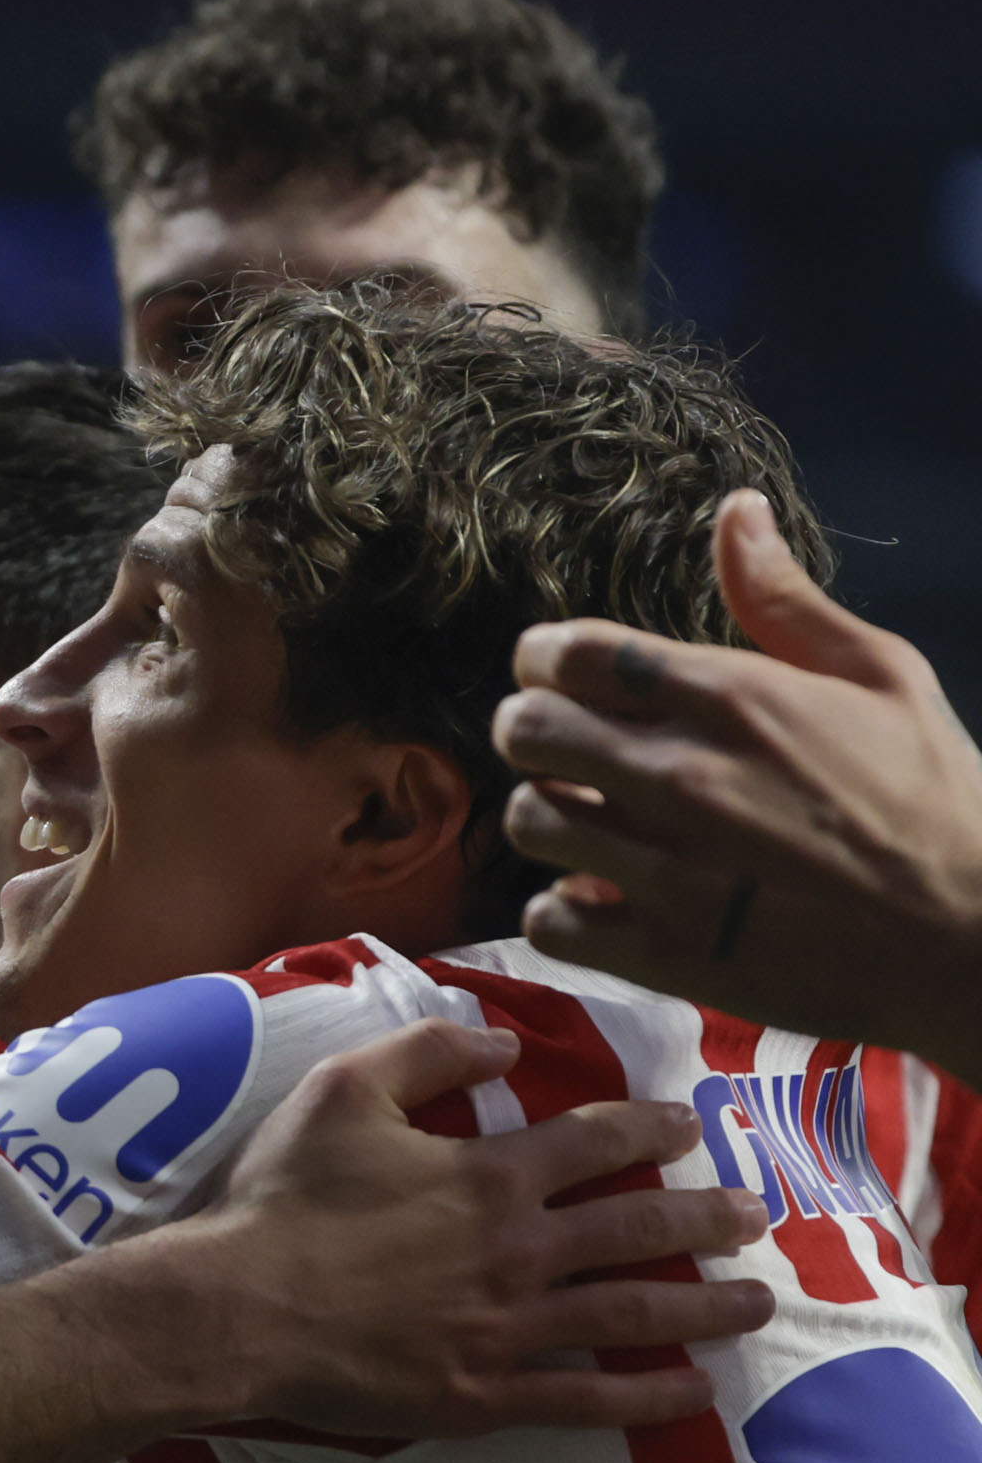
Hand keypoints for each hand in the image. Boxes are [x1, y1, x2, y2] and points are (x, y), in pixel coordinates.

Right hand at [176, 1017, 767, 1435]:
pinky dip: (649, 1397)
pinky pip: (587, 1399)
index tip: (684, 1128)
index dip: (646, 1130)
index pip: (594, 1143)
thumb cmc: (282, 1197)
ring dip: (706, 1306)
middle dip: (706, 1217)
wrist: (237, 1308)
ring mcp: (509, 1328)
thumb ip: (424, 1053)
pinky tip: (694, 1392)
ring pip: (634, 1314)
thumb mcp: (339, 1091)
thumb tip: (502, 1043)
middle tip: (752, 1213)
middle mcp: (519, 1251)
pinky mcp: (486, 1394)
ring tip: (757, 1301)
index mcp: (488, 1176)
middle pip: (638, 1230)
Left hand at [497, 490, 981, 1079]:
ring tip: (594, 821)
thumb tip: (735, 509)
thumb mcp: (882, 676)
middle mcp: (684, 777)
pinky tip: (606, 897)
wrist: (974, 939)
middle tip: (566, 745)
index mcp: (733, 699)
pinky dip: (564, 909)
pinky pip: (546, 920)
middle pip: (526, 729)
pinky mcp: (663, 953)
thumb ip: (786, 599)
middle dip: (532, 728)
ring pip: (528, 820)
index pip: (567, 652)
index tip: (564, 674)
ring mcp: (667, 870)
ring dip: (551, 816)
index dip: (545, 658)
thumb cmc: (935, 799)